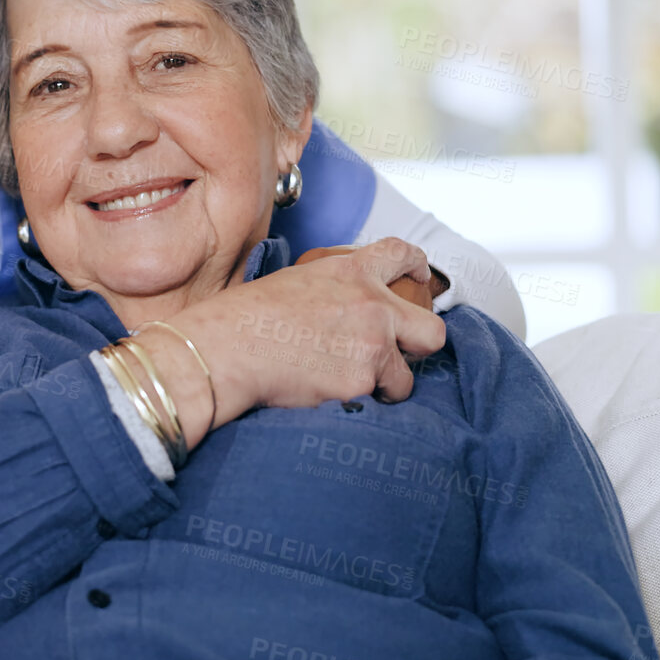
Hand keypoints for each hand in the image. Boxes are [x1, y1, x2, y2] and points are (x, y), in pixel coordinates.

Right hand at [134, 238, 448, 447]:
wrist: (226, 348)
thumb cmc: (246, 317)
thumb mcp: (294, 282)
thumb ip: (333, 290)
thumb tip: (342, 311)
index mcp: (352, 272)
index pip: (401, 254)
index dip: (417, 264)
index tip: (420, 275)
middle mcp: (372, 306)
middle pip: (432, 330)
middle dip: (420, 348)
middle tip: (400, 355)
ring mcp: (371, 347)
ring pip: (403, 381)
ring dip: (381, 387)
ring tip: (343, 385)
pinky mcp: (360, 384)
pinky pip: (371, 403)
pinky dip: (354, 405)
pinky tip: (325, 396)